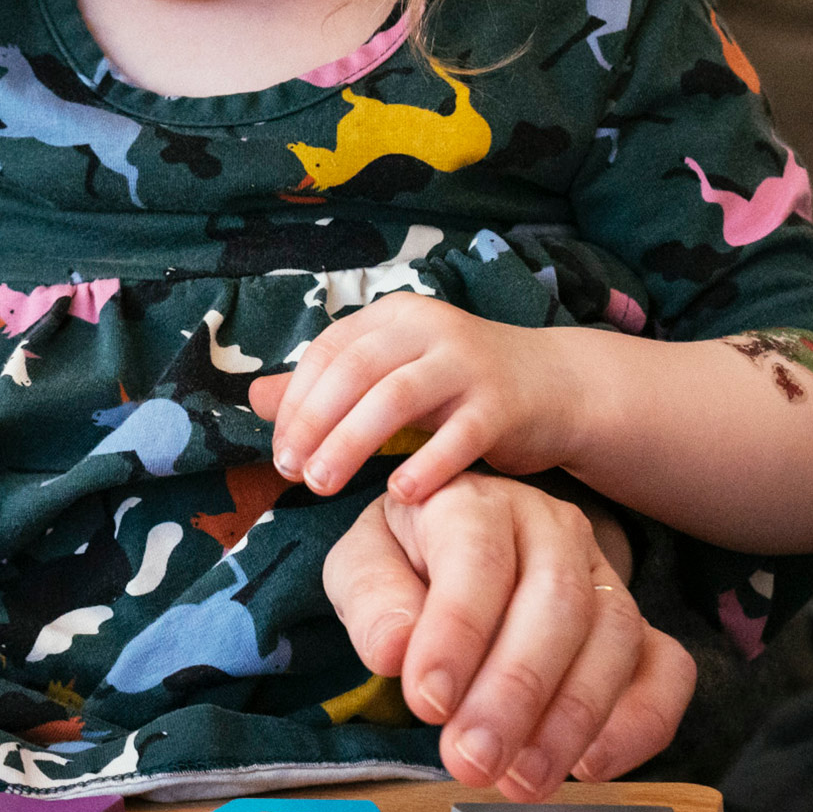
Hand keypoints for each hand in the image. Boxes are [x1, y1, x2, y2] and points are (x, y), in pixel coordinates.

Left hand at [252, 295, 587, 501]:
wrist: (555, 387)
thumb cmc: (459, 388)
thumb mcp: (391, 376)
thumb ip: (329, 387)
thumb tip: (257, 398)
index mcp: (394, 317)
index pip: (329, 351)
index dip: (297, 402)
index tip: (279, 453)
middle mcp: (429, 328)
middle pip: (355, 371)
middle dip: (315, 423)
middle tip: (293, 473)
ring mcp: (468, 364)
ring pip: (397, 397)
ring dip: (352, 442)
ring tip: (323, 485)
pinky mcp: (504, 404)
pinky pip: (459, 434)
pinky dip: (426, 463)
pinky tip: (400, 494)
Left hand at [321, 471, 690, 796]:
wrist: (448, 559)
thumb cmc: (405, 564)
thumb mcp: (362, 568)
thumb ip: (373, 602)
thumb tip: (395, 650)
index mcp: (476, 500)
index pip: (477, 556)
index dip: (456, 631)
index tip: (428, 702)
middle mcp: (551, 528)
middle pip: (556, 602)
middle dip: (514, 692)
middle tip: (472, 760)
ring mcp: (602, 576)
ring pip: (613, 638)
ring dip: (570, 720)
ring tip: (520, 778)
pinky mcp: (635, 626)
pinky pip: (667, 669)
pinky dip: (639, 722)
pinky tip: (591, 766)